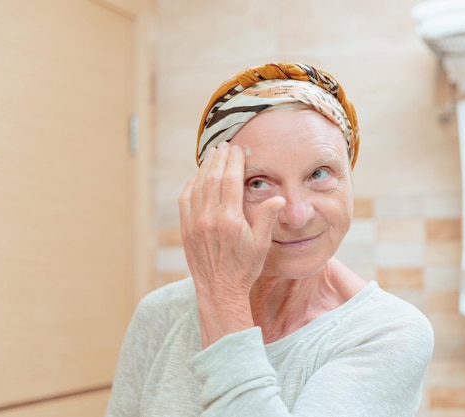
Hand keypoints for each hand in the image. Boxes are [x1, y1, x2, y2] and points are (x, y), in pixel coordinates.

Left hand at [179, 142, 283, 345]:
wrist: (219, 290)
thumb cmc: (244, 268)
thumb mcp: (261, 244)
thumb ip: (266, 217)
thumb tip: (278, 197)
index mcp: (230, 220)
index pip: (231, 181)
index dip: (234, 162)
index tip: (238, 149)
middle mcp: (209, 218)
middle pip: (212, 178)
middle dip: (219, 159)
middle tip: (224, 146)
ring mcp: (194, 223)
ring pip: (197, 186)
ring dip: (205, 168)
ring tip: (212, 155)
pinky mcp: (186, 229)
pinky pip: (185, 199)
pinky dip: (191, 184)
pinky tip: (197, 177)